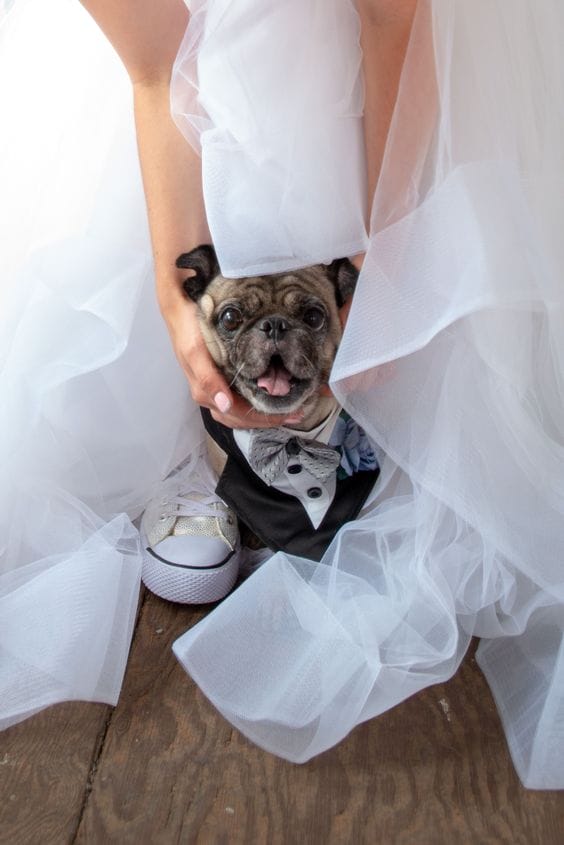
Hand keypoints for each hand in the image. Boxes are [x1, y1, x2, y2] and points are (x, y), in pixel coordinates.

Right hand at [159, 289, 303, 428]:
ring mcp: (216, 389)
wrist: (179, 311)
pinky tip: (273, 399)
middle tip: (297, 412)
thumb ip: (208, 380)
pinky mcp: (220, 381)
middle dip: (269, 419)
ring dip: (265, 415)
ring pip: (242, 413)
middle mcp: (212, 395)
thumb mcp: (196, 352)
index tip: (290, 412)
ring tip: (290, 410)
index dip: (265, 418)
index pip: (239, 416)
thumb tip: (225, 405)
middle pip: (243, 418)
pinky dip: (258, 404)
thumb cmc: (188, 331)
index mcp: (206, 393)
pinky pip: (241, 401)